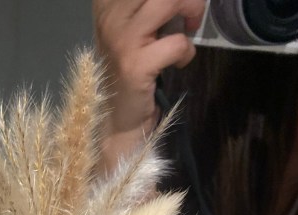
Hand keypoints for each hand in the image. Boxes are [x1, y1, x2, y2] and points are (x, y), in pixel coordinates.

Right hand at [94, 0, 205, 166]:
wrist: (117, 119)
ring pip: (169, 0)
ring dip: (191, 11)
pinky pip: (177, 42)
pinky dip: (186, 52)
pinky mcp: (135, 66)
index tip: (174, 7)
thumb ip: (147, 6)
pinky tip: (177, 62)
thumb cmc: (128, 71)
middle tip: (191, 12)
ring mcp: (121, 41)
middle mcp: (109, 18)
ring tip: (189, 29)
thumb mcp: (133, 28)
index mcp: (106, 5)